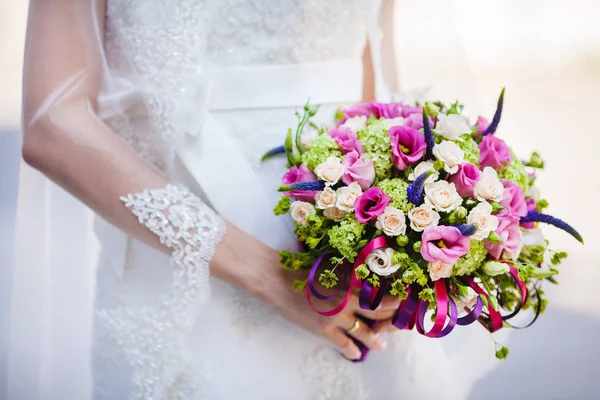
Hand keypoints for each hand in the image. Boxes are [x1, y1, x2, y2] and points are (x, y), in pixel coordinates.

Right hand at [212, 222, 399, 359]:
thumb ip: (348, 272)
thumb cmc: (301, 266)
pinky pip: (343, 344)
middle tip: (401, 325)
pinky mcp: (323, 330)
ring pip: (364, 332)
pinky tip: (356, 355)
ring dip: (375, 339)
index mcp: (351, 282)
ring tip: (382, 345)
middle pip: (378, 314)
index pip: (382, 294)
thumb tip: (364, 275)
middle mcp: (349, 302)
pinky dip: (351, 350)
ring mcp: (337, 318)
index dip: (397, 300)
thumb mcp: (330, 265)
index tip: (408, 300)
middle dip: (391, 321)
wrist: (277, 279)